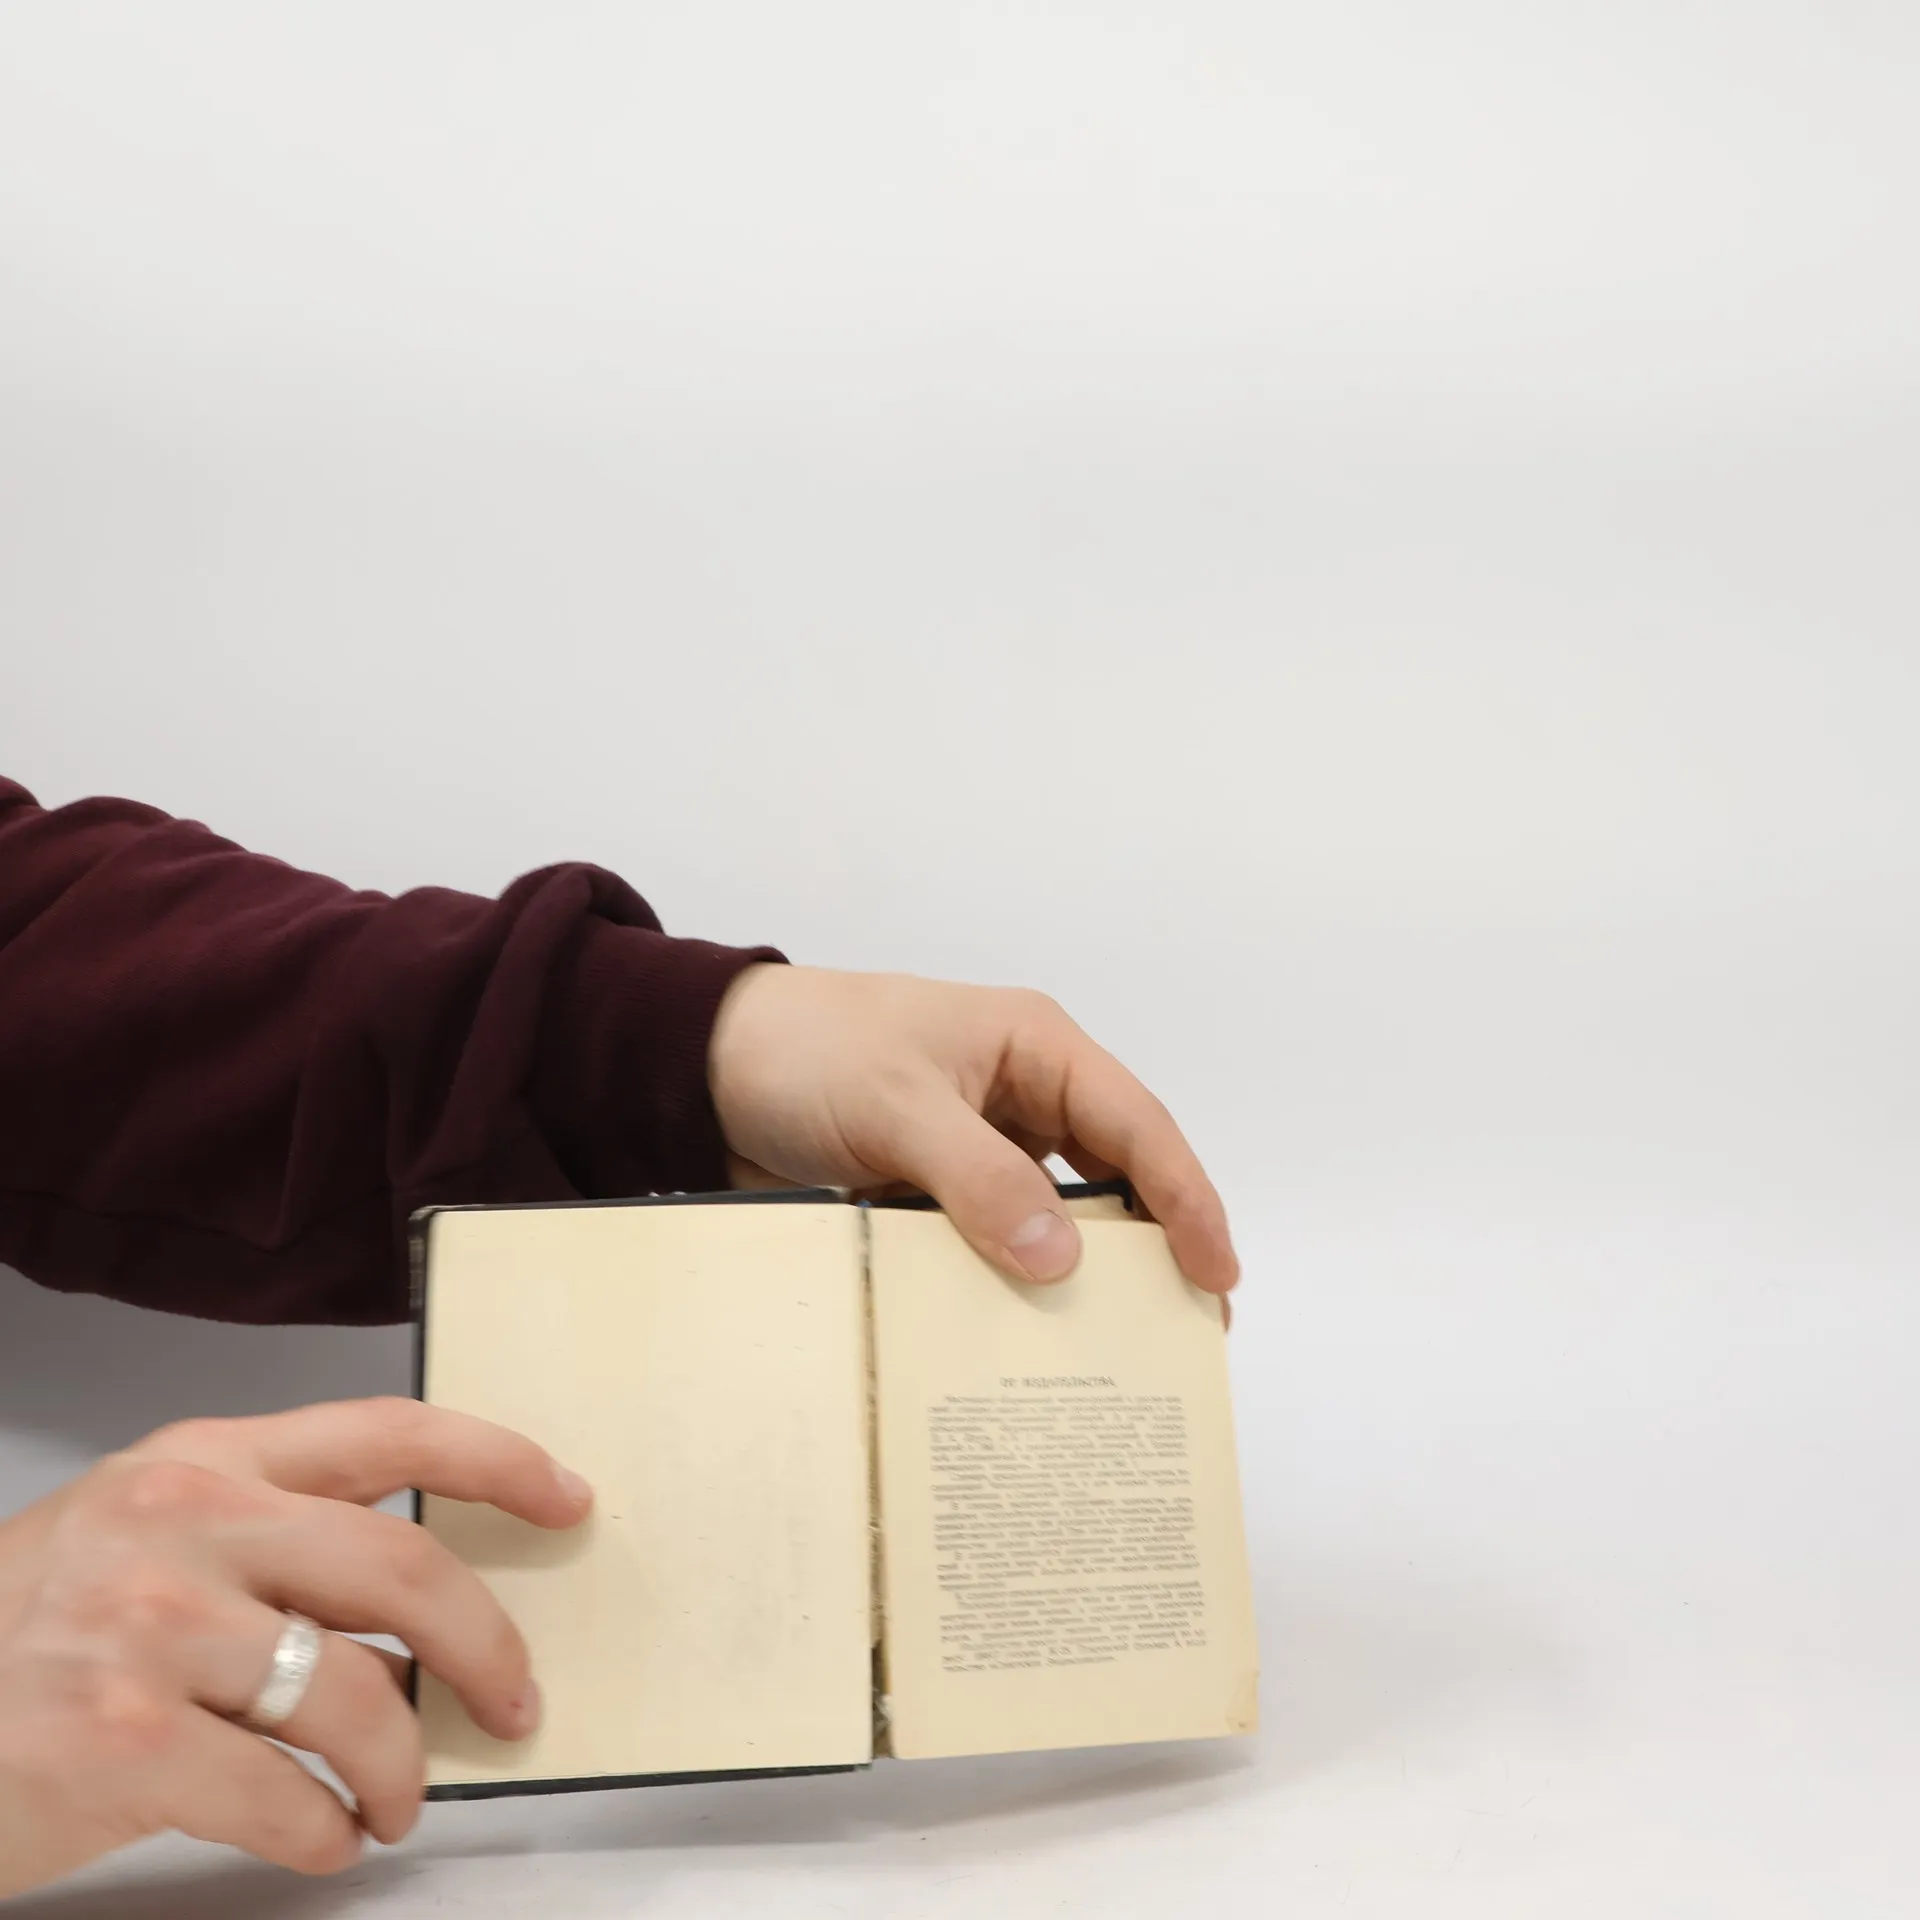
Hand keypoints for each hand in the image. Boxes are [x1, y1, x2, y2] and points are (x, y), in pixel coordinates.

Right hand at [0, 1399, 590, 1896]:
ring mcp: (149, 1632)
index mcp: (204, 1462)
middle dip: (487, 1646)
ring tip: (393, 1801)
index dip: (498, 1463)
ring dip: (401, 1767)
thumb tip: (418, 1633)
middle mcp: (182, 1524)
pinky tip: (320, 1838)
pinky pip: (285, 1799)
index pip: (389, 1432)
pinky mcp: (121, 1744)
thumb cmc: (18, 1636)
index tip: (567, 1500)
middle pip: (402, 1569)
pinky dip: (325, 1832)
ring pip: (356, 1697)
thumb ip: (272, 1553)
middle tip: (516, 1702)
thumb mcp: (142, 1544)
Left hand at [709, 966, 1236, 1294]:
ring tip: (1120, 1352)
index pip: (1137, 1124)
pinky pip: (992, 1244)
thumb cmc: (806, 1050)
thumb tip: (1061, 1263)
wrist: (699, 1066)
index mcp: (1035, 1047)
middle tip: (1187, 1332)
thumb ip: (978, 1177)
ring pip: (1056, 1219)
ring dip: (1082, 1277)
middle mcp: (1022, 1097)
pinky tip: (1024, 1343)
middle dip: (1155, 1248)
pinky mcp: (933, 1192)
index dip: (1187, 1198)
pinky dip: (1012, 1288)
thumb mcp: (896, 1104)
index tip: (1216, 1273)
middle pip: (1115, 1176)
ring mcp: (979, 1148)